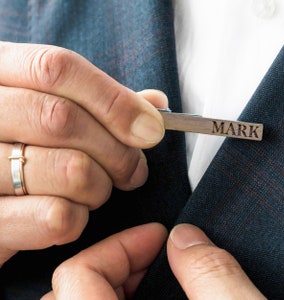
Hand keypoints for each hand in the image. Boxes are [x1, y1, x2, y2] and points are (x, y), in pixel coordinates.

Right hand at [0, 42, 166, 265]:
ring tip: (99, 189)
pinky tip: (75, 212)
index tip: (152, 129)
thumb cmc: (28, 141)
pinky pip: (56, 218)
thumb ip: (104, 103)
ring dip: (101, 187)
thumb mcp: (54, 107)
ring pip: (69, 170)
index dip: (115, 101)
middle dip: (118, 152)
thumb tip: (155, 104)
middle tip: (134, 170)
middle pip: (63, 119)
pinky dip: (81, 217)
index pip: (57, 69)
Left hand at [42, 223, 265, 299]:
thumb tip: (187, 239)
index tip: (158, 234)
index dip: (120, 245)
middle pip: (72, 286)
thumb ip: (212, 278)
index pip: (78, 275)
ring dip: (118, 279)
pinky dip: (119, 295)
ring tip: (154, 273)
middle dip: (119, 259)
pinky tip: (153, 294)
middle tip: (157, 251)